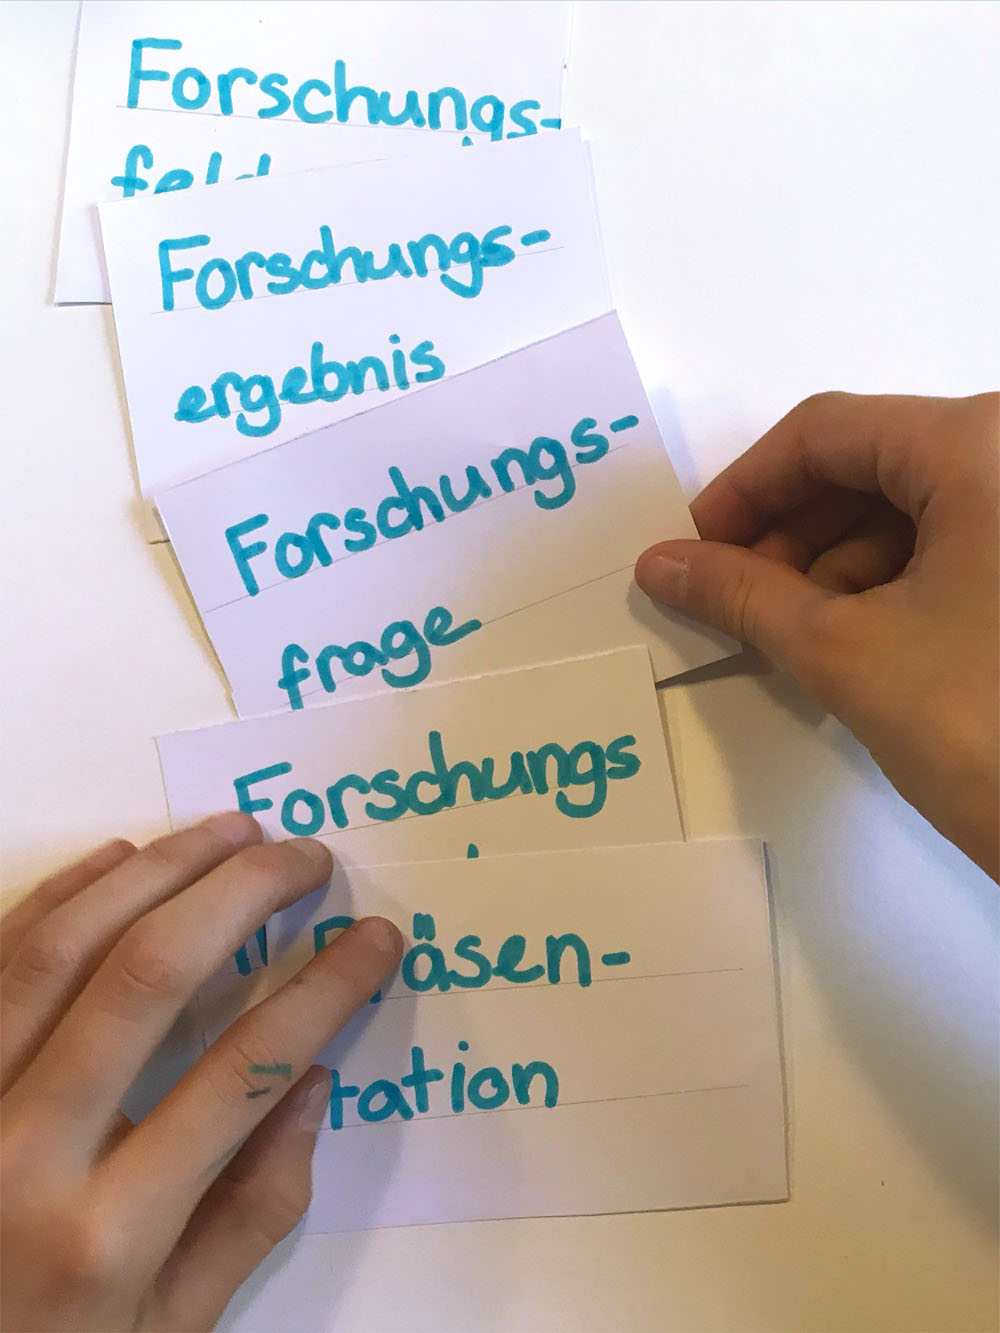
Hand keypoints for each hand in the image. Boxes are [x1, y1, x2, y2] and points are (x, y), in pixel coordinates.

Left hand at [0, 814, 401, 1331]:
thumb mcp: (170, 1327)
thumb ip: (251, 1213)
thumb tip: (313, 1080)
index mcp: (108, 1232)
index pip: (243, 1072)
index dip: (324, 989)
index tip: (376, 938)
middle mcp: (26, 1154)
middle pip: (148, 975)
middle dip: (244, 893)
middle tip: (308, 857)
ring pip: (64, 946)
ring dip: (160, 870)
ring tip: (234, 830)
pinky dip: (63, 891)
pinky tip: (125, 857)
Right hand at [635, 391, 998, 878]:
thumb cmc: (988, 728)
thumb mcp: (847, 652)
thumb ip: (742, 593)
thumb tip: (662, 564)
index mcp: (980, 444)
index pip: (826, 433)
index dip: (743, 491)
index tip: (694, 552)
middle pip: (872, 465)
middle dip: (790, 533)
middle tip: (737, 603)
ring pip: (915, 508)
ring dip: (838, 563)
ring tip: (791, 635)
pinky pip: (958, 544)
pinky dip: (895, 582)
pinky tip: (856, 640)